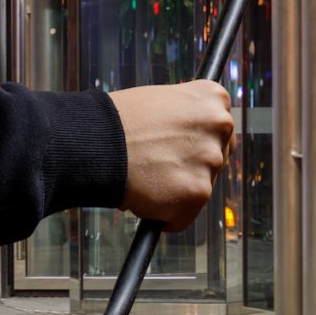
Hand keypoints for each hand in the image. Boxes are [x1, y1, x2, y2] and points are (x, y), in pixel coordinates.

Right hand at [109, 80, 235, 231]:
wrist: (94, 141)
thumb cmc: (119, 121)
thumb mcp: (163, 101)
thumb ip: (187, 117)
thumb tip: (194, 141)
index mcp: (214, 98)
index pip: (221, 129)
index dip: (196, 142)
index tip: (179, 148)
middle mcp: (220, 125)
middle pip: (217, 158)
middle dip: (192, 166)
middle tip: (160, 166)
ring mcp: (211, 160)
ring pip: (200, 186)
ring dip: (176, 189)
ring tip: (147, 178)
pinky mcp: (199, 192)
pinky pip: (184, 215)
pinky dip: (166, 215)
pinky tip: (145, 198)